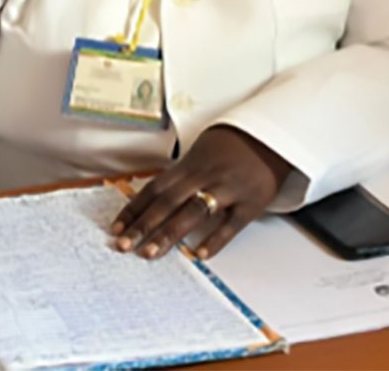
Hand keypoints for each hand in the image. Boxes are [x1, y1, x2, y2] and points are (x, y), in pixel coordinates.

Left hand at [110, 125, 292, 260]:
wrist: (272, 135)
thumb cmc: (233, 145)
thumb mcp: (201, 152)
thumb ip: (180, 175)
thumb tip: (153, 198)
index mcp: (190, 164)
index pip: (155, 188)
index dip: (134, 208)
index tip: (117, 227)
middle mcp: (205, 176)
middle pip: (168, 202)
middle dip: (143, 225)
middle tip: (124, 245)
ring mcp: (227, 189)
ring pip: (193, 212)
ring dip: (169, 234)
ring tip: (150, 253)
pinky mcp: (250, 203)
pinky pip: (230, 224)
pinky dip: (214, 240)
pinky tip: (198, 255)